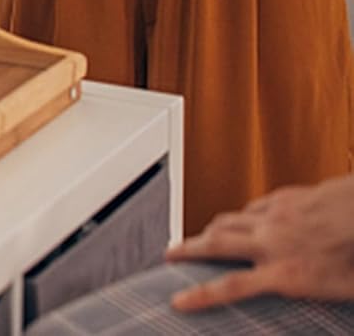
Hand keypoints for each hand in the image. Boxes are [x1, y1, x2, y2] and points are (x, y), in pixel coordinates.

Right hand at [166, 173, 353, 308]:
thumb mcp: (338, 291)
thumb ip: (309, 293)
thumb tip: (302, 308)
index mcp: (286, 273)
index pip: (232, 287)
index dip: (201, 295)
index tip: (179, 301)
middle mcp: (271, 243)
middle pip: (216, 244)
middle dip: (187, 249)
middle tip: (169, 254)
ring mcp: (273, 217)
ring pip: (228, 220)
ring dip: (209, 229)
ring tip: (199, 236)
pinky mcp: (281, 199)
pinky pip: (250, 207)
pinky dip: (240, 216)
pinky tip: (241, 219)